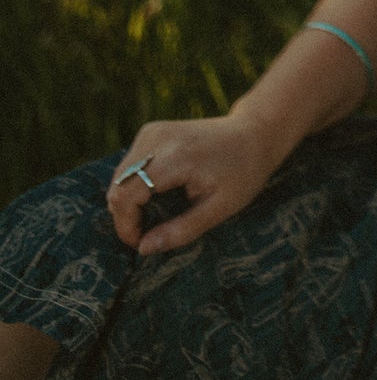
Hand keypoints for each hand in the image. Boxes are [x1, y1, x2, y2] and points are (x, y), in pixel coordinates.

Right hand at [107, 111, 280, 256]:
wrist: (254, 133)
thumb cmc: (243, 172)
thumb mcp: (219, 209)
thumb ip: (181, 231)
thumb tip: (143, 248)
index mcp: (176, 157)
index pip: (125, 194)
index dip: (126, 225)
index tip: (141, 243)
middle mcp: (158, 138)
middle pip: (117, 185)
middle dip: (125, 216)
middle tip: (147, 234)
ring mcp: (153, 131)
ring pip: (119, 176)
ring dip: (127, 201)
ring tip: (152, 217)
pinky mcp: (152, 130)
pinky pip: (128, 165)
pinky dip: (132, 185)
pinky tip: (154, 196)